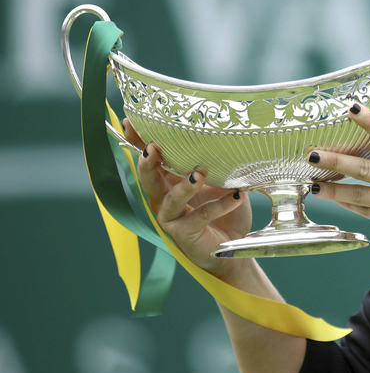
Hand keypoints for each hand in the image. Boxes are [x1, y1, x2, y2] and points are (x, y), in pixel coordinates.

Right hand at [124, 119, 252, 276]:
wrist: (232, 250)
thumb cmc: (224, 212)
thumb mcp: (221, 183)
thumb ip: (218, 165)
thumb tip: (227, 138)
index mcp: (170, 182)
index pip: (150, 159)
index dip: (138, 141)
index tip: (130, 122)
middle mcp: (164, 199)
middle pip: (148, 180)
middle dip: (147, 163)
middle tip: (153, 148)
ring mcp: (172, 219)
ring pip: (170, 201)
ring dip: (184, 186)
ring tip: (199, 173)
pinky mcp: (185, 234)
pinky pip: (200, 217)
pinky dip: (219, 205)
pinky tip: (236, 196)